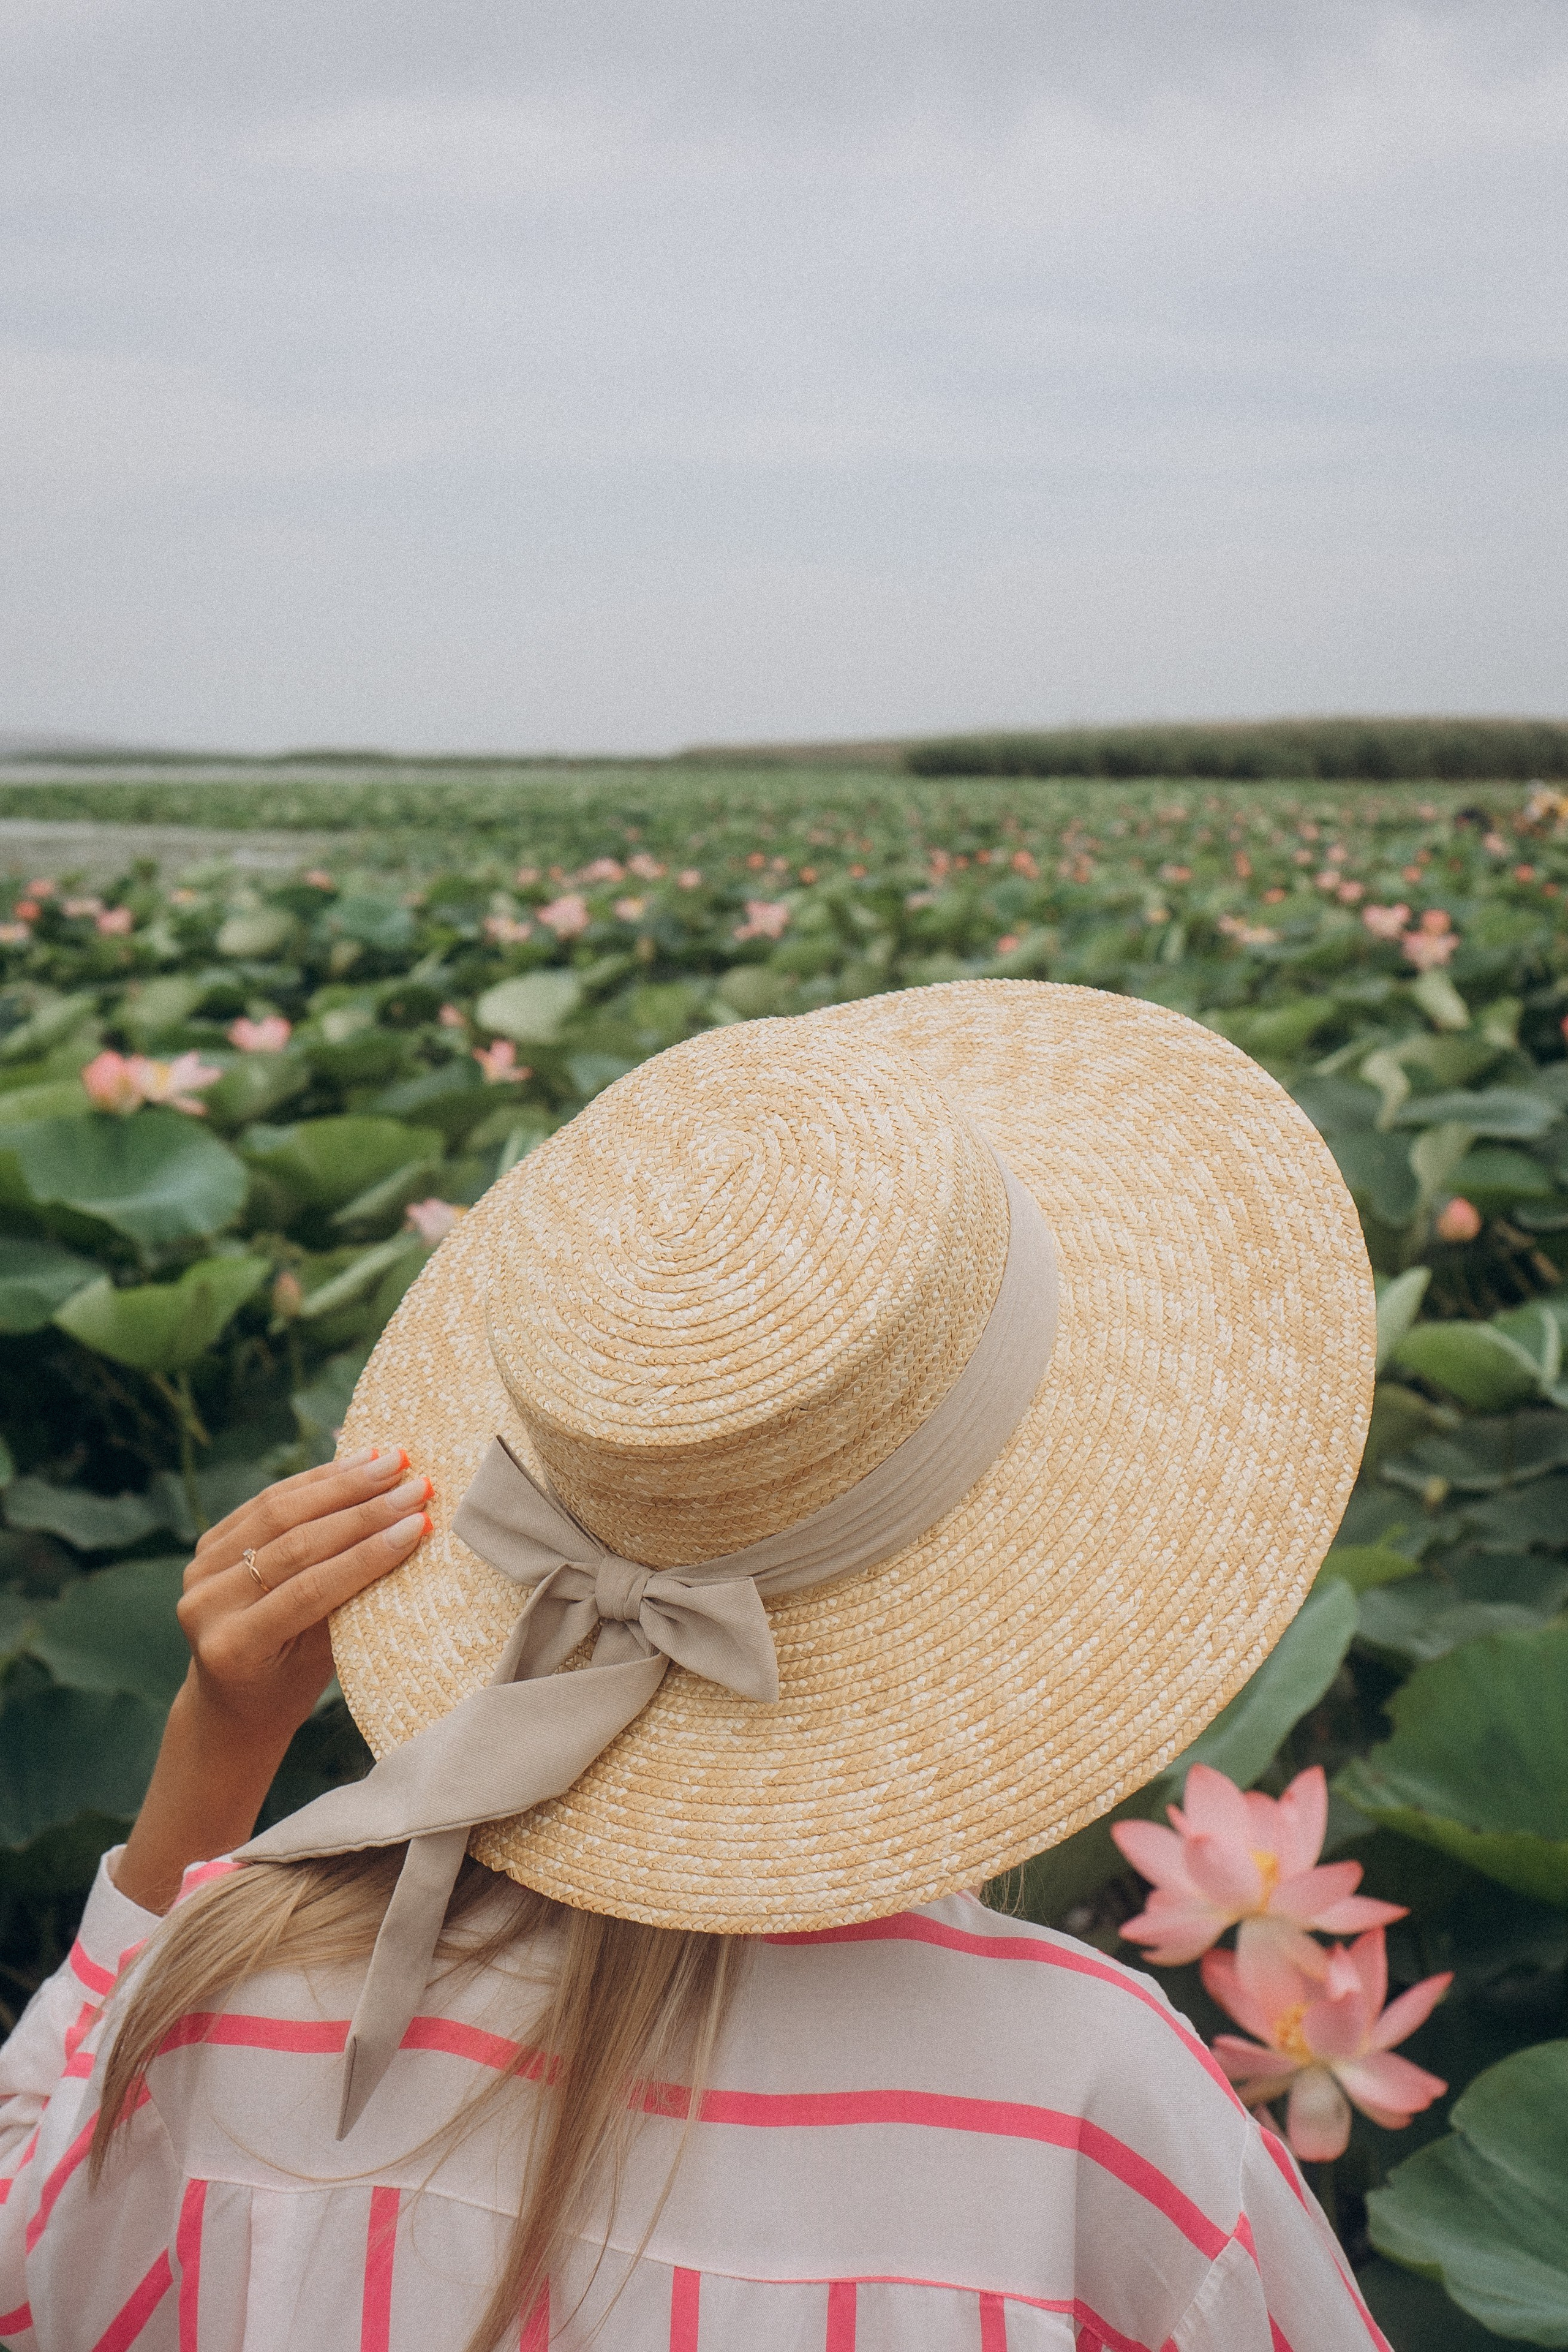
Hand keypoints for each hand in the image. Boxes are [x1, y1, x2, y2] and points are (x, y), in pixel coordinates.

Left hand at [178, 1444, 432, 1749]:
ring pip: (278, 1512)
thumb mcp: (322, 1662)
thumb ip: (348, 1604)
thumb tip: (404, 1538)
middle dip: (364, 1511)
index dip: (368, 1554)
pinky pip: (265, 1503)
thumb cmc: (288, 1688)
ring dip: (343, 1483)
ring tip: (393, 1462)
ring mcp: (200, 1572)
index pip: (310, 1588)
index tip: (419, 1524)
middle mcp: (205, 1606)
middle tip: (417, 1487)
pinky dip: (314, 1480)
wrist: (229, 1702)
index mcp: (233, 1647)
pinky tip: (356, 1461)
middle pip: (295, 1543)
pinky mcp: (206, 1545)